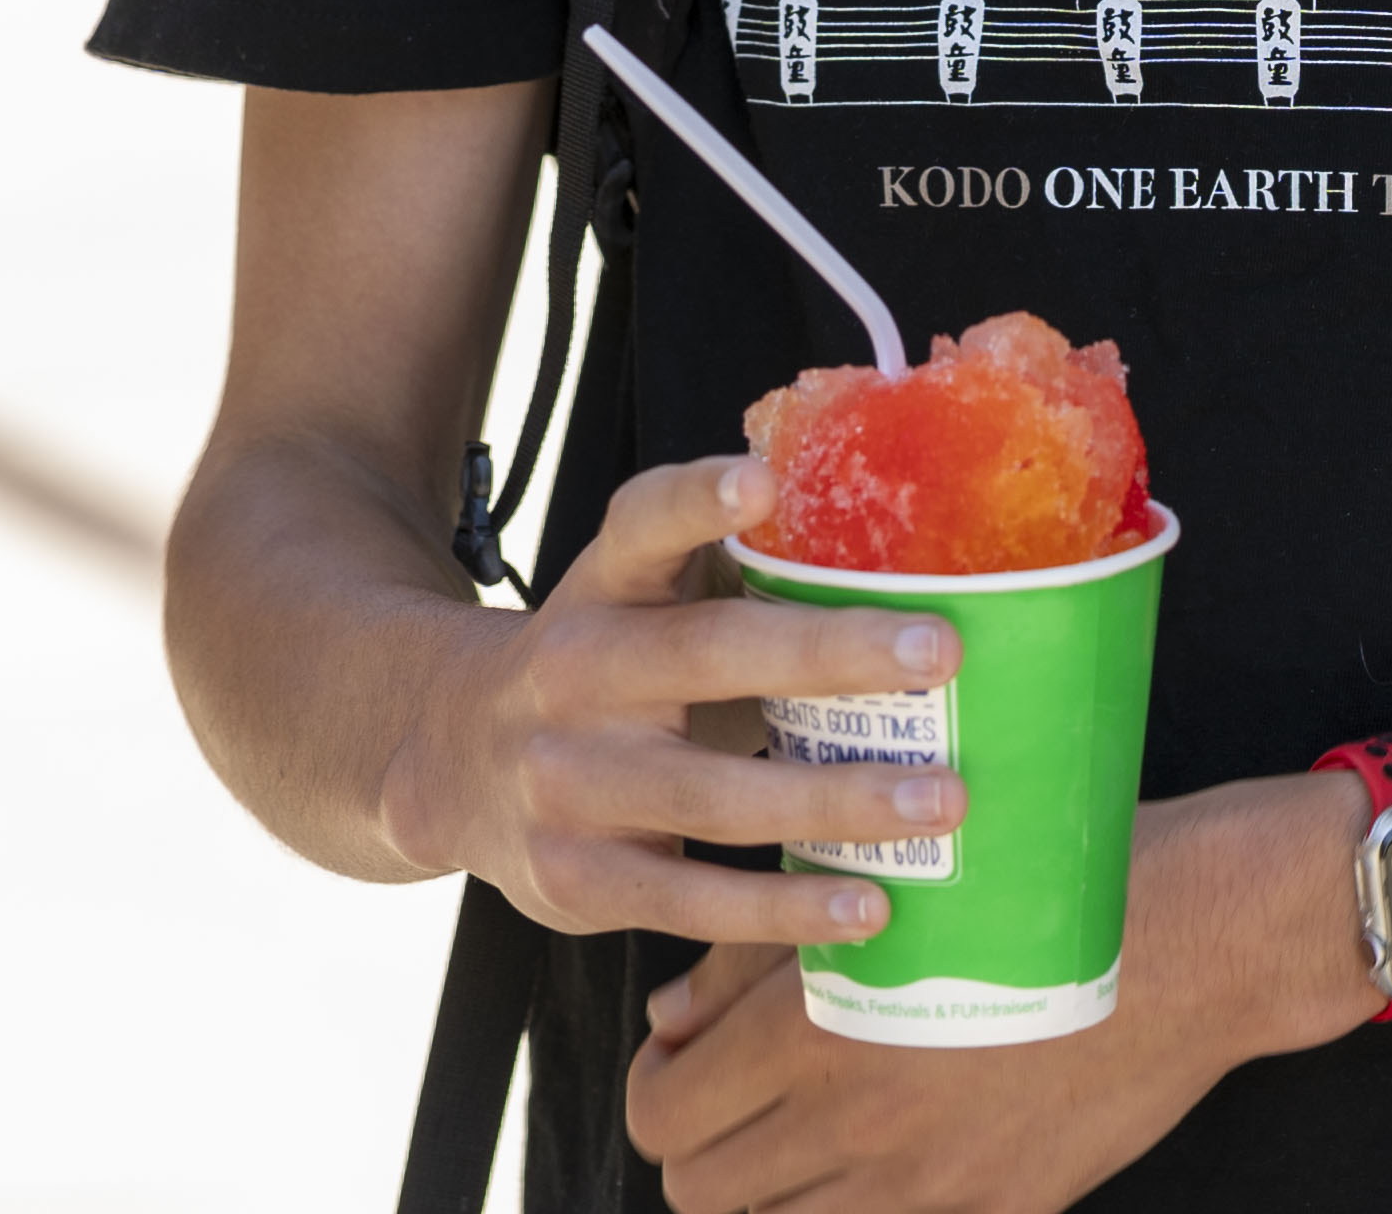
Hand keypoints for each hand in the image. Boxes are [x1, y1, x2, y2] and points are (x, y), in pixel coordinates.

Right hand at [376, 452, 972, 946]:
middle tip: (943, 651)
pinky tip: (869, 906)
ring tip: (941, 799)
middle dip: (830, 653)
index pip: (641, 524)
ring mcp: (567, 783)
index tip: (764, 483)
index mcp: (601, 588)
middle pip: (705, 656)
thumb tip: (901, 544)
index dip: (697, 501)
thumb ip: (730, 568)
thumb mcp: (634, 598)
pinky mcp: (577, 880)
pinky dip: (786, 910)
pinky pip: (693, 901)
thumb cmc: (601, 667)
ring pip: (712, 796)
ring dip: (836, 801)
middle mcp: (573, 674)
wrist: (448, 768)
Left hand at [627, 772, 1381, 1213]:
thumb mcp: (894, 881)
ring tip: (803, 1134)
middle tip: (737, 1095)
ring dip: (768, 1189)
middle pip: (698, 1187)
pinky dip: (856, 1211)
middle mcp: (854, 1124)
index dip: (659, 1081)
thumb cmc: (1054, 877)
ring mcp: (925, 1186)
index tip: (688, 1054)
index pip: (662, 1109)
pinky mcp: (996, 1212)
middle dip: (701, 1139)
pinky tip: (884, 1163)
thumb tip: (673, 1016)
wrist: (1206, 937)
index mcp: (815, 1031)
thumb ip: (761, 954)